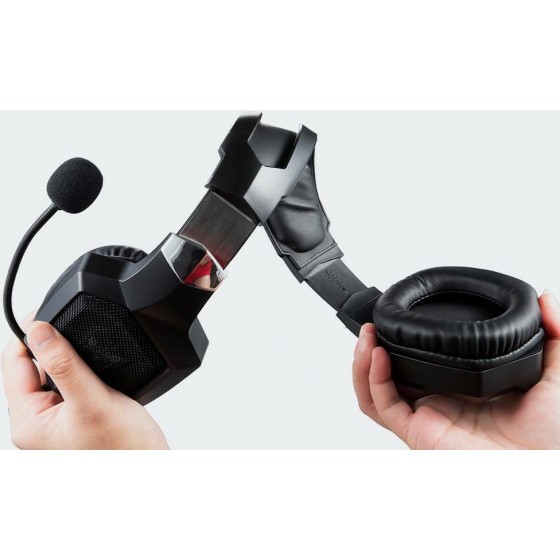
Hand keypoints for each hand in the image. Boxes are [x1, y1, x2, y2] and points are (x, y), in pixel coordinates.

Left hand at [1, 318, 168, 448]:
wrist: (149, 467)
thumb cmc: (123, 449)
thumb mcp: (92, 401)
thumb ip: (65, 364)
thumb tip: (38, 331)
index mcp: (28, 422)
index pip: (14, 364)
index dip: (29, 335)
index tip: (46, 315)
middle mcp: (37, 422)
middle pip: (31, 367)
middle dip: (53, 348)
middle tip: (77, 339)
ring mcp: (55, 420)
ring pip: (52, 374)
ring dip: (69, 361)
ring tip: (92, 367)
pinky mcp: (74, 416)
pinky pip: (69, 384)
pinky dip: (81, 372)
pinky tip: (98, 376)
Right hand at [352, 291, 559, 448]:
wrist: (540, 468)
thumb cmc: (549, 439)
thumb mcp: (555, 375)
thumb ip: (554, 335)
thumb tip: (545, 299)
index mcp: (460, 387)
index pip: (418, 364)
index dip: (401, 343)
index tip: (397, 321)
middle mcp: (436, 402)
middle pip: (387, 377)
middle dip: (370, 350)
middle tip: (371, 327)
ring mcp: (424, 417)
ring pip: (375, 392)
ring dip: (363, 364)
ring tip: (367, 337)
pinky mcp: (417, 431)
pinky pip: (383, 405)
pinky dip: (373, 379)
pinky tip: (378, 357)